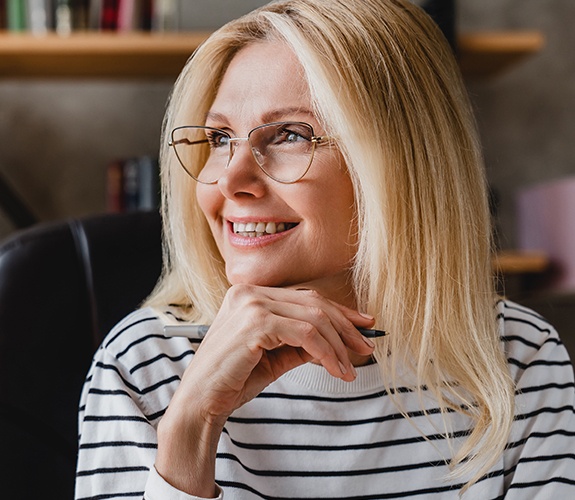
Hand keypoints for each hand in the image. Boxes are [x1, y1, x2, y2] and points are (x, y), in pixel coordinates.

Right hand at [155, 284, 374, 494]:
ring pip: (313, 318)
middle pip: (314, 303)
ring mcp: (251, 304)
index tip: (363, 325)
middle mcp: (250, 292)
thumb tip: (340, 340)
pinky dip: (326, 352)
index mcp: (251, 295)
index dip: (339, 311)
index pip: (305, 297)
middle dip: (345, 327)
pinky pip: (305, 334)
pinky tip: (336, 369)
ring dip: (338, 345)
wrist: (201, 402)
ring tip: (349, 368)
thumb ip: (303, 343)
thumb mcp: (276, 356)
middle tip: (366, 347)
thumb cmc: (234, 379)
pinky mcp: (255, 322)